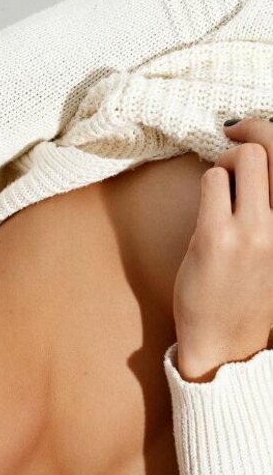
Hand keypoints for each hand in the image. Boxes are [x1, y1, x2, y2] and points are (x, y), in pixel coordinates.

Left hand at [173, 118, 272, 381]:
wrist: (226, 345)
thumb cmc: (251, 296)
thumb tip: (256, 155)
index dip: (268, 129)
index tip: (245, 128)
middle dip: (247, 135)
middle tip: (228, 142)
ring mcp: (256, 232)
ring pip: (244, 157)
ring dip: (225, 165)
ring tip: (220, 189)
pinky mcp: (218, 238)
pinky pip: (212, 181)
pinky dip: (207, 184)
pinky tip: (207, 207)